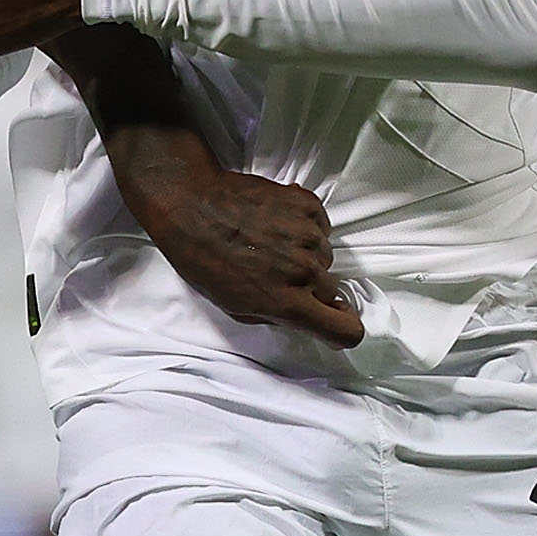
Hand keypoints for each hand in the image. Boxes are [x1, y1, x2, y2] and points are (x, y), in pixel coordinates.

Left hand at [107, 125, 360, 347]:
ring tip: (269, 243)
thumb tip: (304, 318)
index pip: (346, 330)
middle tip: (278, 272)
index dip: (343, 327)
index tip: (334, 318)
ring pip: (324, 256)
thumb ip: (277, 316)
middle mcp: (304, 271)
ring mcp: (308, 235)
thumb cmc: (202, 259)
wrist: (190, 205)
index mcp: (287, 302)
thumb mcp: (234, 305)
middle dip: (311, 287)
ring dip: (305, 254)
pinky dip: (303, 225)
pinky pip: (319, 225)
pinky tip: (274, 223)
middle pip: (332, 290)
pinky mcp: (307, 205)